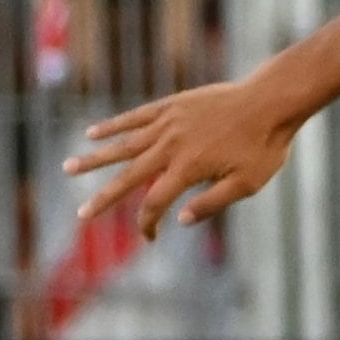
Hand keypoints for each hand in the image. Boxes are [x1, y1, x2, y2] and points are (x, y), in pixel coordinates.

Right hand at [65, 74, 297, 238]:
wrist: (271, 102)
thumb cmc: (265, 146)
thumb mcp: (248, 183)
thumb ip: (212, 203)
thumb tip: (178, 220)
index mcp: (189, 169)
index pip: (156, 202)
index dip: (148, 223)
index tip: (150, 237)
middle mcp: (171, 146)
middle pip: (129, 177)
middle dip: (104, 198)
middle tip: (80, 215)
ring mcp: (168, 124)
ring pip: (123, 144)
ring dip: (95, 158)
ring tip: (68, 167)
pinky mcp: (171, 106)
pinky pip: (135, 117)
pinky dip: (113, 126)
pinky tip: (92, 133)